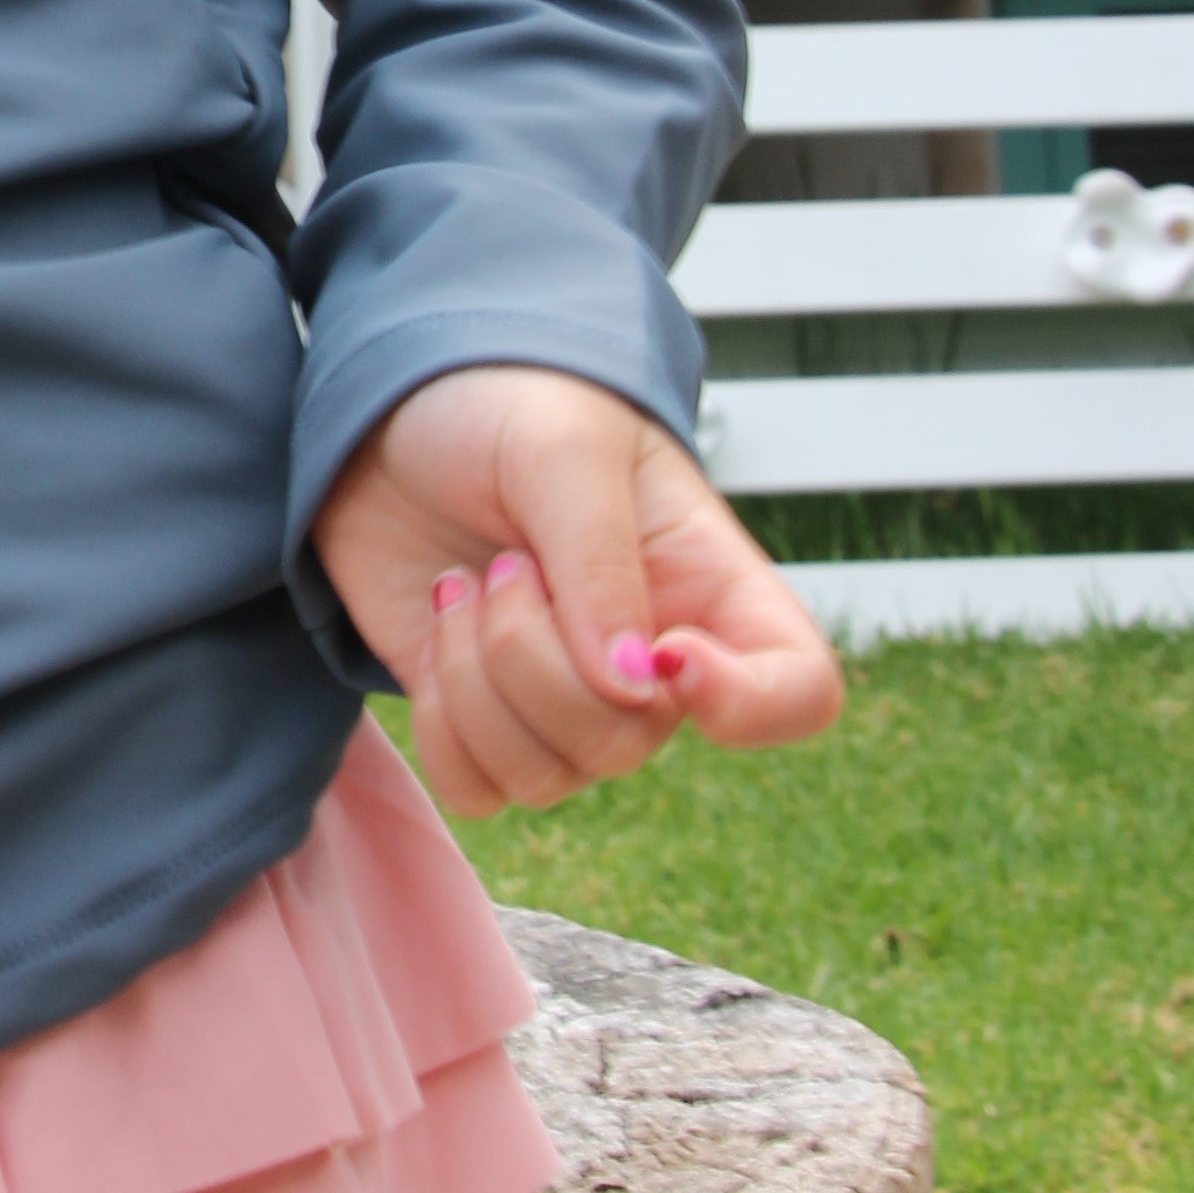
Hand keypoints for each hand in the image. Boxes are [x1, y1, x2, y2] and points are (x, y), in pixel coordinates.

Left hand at [312, 363, 842, 816]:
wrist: (395, 414)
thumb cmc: (506, 404)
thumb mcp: (563, 450)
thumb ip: (600, 563)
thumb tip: (633, 688)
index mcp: (709, 585)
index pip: (799, 694)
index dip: (747, 702)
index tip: (663, 647)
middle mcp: (652, 662)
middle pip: (626, 745)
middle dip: (536, 658)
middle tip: (507, 562)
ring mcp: (566, 700)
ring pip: (544, 777)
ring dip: (478, 679)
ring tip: (468, 585)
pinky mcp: (483, 720)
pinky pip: (477, 788)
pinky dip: (440, 722)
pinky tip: (438, 630)